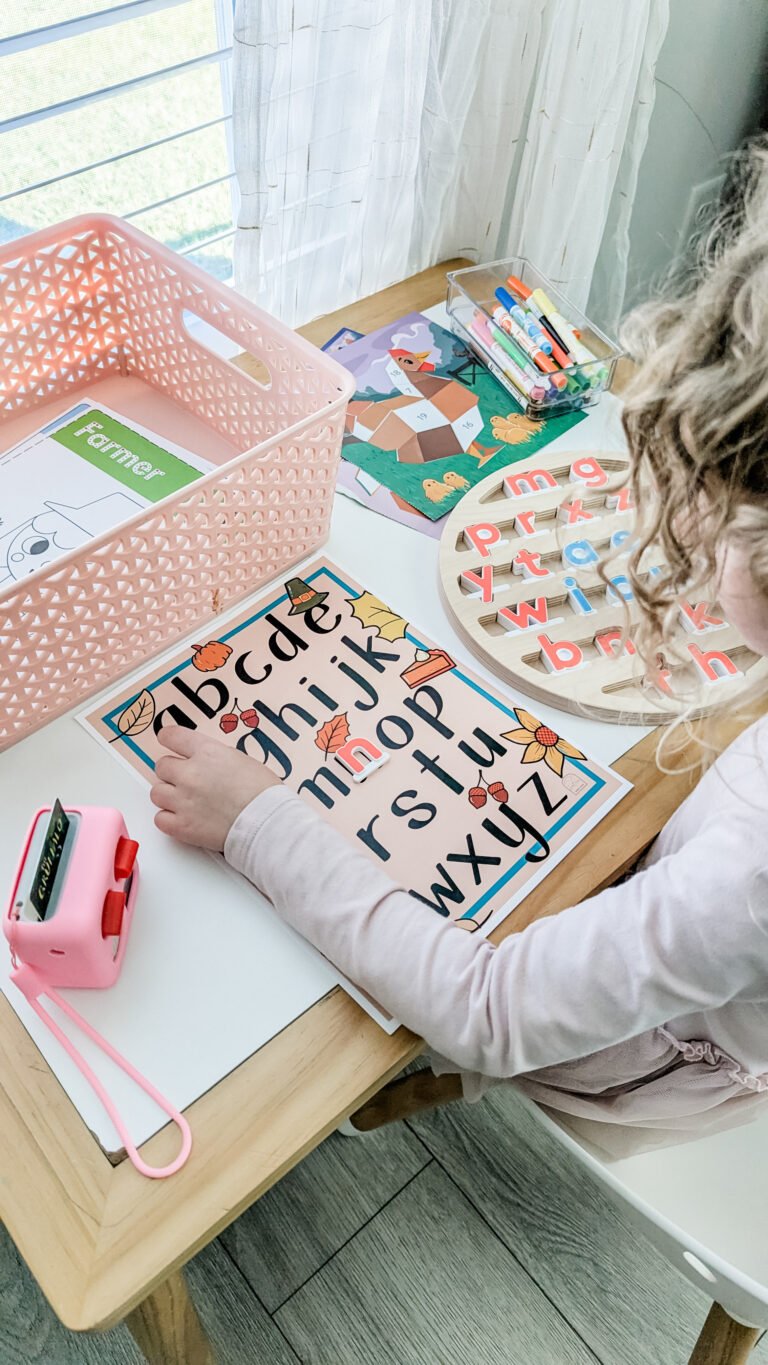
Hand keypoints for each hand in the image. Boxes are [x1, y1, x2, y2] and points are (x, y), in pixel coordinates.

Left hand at [150, 726, 279, 850]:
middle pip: (162, 766)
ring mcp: (183, 800)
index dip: (168, 739)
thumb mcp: (240, 760)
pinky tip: (184, 818)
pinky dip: (169, 819)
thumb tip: (202, 761)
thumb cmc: (263, 793)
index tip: (167, 741)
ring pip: (157, 792)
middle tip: (186, 780)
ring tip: (186, 802)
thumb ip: (214, 757)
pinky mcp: (182, 826)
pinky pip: (160, 818)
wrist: (268, 822)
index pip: (171, 736)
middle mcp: (190, 773)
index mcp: (207, 752)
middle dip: (173, 772)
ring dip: (169, 796)